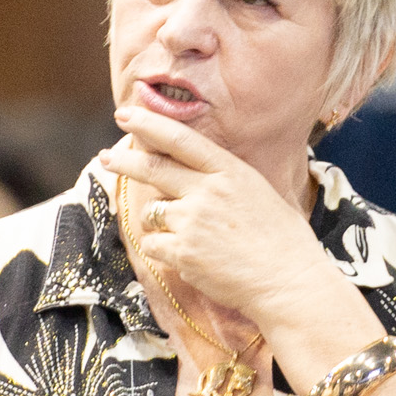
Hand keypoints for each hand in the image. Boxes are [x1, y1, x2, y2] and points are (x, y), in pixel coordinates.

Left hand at [101, 106, 381, 351]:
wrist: (289, 281)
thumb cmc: (281, 240)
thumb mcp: (257, 192)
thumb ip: (223, 179)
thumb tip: (192, 172)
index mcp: (229, 171)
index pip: (180, 139)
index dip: (149, 124)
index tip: (126, 114)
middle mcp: (207, 191)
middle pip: (152, 168)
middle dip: (124, 161)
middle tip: (106, 157)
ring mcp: (192, 221)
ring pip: (152, 213)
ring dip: (159, 222)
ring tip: (190, 237)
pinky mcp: (182, 252)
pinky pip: (153, 244)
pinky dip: (163, 250)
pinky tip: (188, 257)